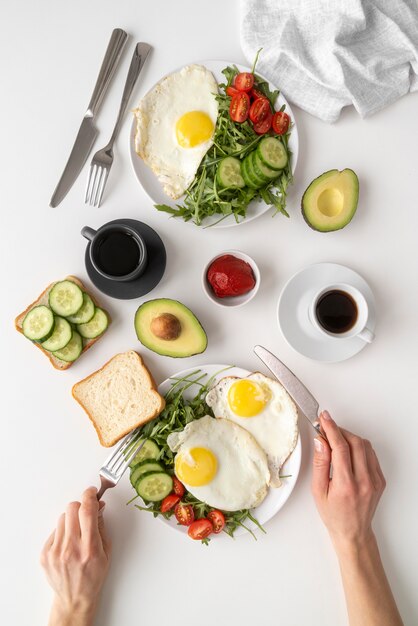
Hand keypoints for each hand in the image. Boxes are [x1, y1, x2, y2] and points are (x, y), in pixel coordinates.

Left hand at [40, 487, 110, 625]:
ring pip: (62, 517)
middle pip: (72, 509)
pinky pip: (54, 530)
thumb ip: (101, 526)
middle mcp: (71, 549)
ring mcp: (56, 552)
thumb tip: (98, 506)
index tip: (91, 492)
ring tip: (76, 534)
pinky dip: (62, 532)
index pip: (87, 512)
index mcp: (89, 548)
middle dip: (80, 507)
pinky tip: (68, 544)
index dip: (89, 496)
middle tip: (85, 514)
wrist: (75, 597)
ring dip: (71, 520)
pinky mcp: (45, 554)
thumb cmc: (93, 576)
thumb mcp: (106, 551)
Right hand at [311, 411, 385, 552]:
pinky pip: (370, 454)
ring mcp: (375, 480)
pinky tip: (348, 450)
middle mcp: (364, 481)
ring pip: (364, 445)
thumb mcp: (318, 491)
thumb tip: (320, 440)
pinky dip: (358, 446)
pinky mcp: (380, 479)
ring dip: (349, 437)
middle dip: (339, 430)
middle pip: (354, 442)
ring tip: (335, 439)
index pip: (340, 448)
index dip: (331, 429)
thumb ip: (320, 463)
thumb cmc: (333, 514)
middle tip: (326, 427)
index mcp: (346, 485)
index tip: (324, 418)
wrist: (353, 531)